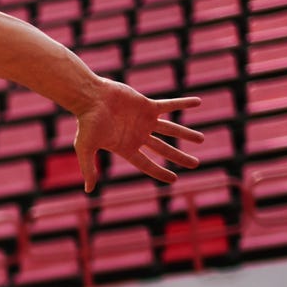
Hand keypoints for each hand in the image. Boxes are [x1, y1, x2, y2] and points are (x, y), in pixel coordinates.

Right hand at [72, 80, 204, 192]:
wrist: (90, 96)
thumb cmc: (87, 122)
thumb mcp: (85, 148)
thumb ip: (89, 168)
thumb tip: (88, 190)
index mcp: (126, 148)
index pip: (147, 164)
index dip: (160, 172)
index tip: (174, 179)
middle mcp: (138, 136)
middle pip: (163, 149)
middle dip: (179, 157)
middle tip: (195, 164)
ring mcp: (144, 120)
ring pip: (170, 130)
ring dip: (186, 134)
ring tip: (201, 139)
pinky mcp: (147, 105)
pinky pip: (169, 105)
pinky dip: (183, 104)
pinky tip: (198, 102)